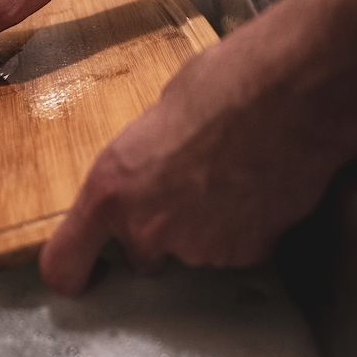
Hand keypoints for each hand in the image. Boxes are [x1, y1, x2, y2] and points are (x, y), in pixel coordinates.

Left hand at [38, 26, 345, 293]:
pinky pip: (236, 247)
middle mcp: (147, 230)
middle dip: (156, 230)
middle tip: (184, 184)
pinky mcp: (247, 254)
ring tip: (230, 172)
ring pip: (192, 249)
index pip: (64, 265)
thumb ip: (141, 162)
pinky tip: (258, 186)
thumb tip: (148, 169)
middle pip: (140, 255)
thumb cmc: (220, 83)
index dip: (73, 272)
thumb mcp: (154, 117)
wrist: (292, 94)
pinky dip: (245, 226)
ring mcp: (200, 248)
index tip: (85, 273)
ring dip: (205, 223)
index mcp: (110, 190)